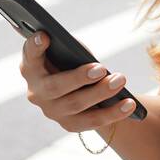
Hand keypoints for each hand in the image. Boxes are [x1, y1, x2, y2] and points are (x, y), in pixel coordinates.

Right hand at [18, 30, 136, 133]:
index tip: (45, 35)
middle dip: (79, 77)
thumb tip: (95, 66)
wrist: (80, 91)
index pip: (29, 55)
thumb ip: (72, 51)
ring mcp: (50, 110)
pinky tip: (130, 104)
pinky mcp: (68, 124)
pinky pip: (91, 121)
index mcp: (31, 66)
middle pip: (55, 86)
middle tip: (102, 68)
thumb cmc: (72, 61)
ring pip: (75, 104)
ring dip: (101, 93)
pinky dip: (112, 113)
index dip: (34, 46)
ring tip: (121, 80)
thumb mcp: (69, 52)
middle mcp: (35, 91)